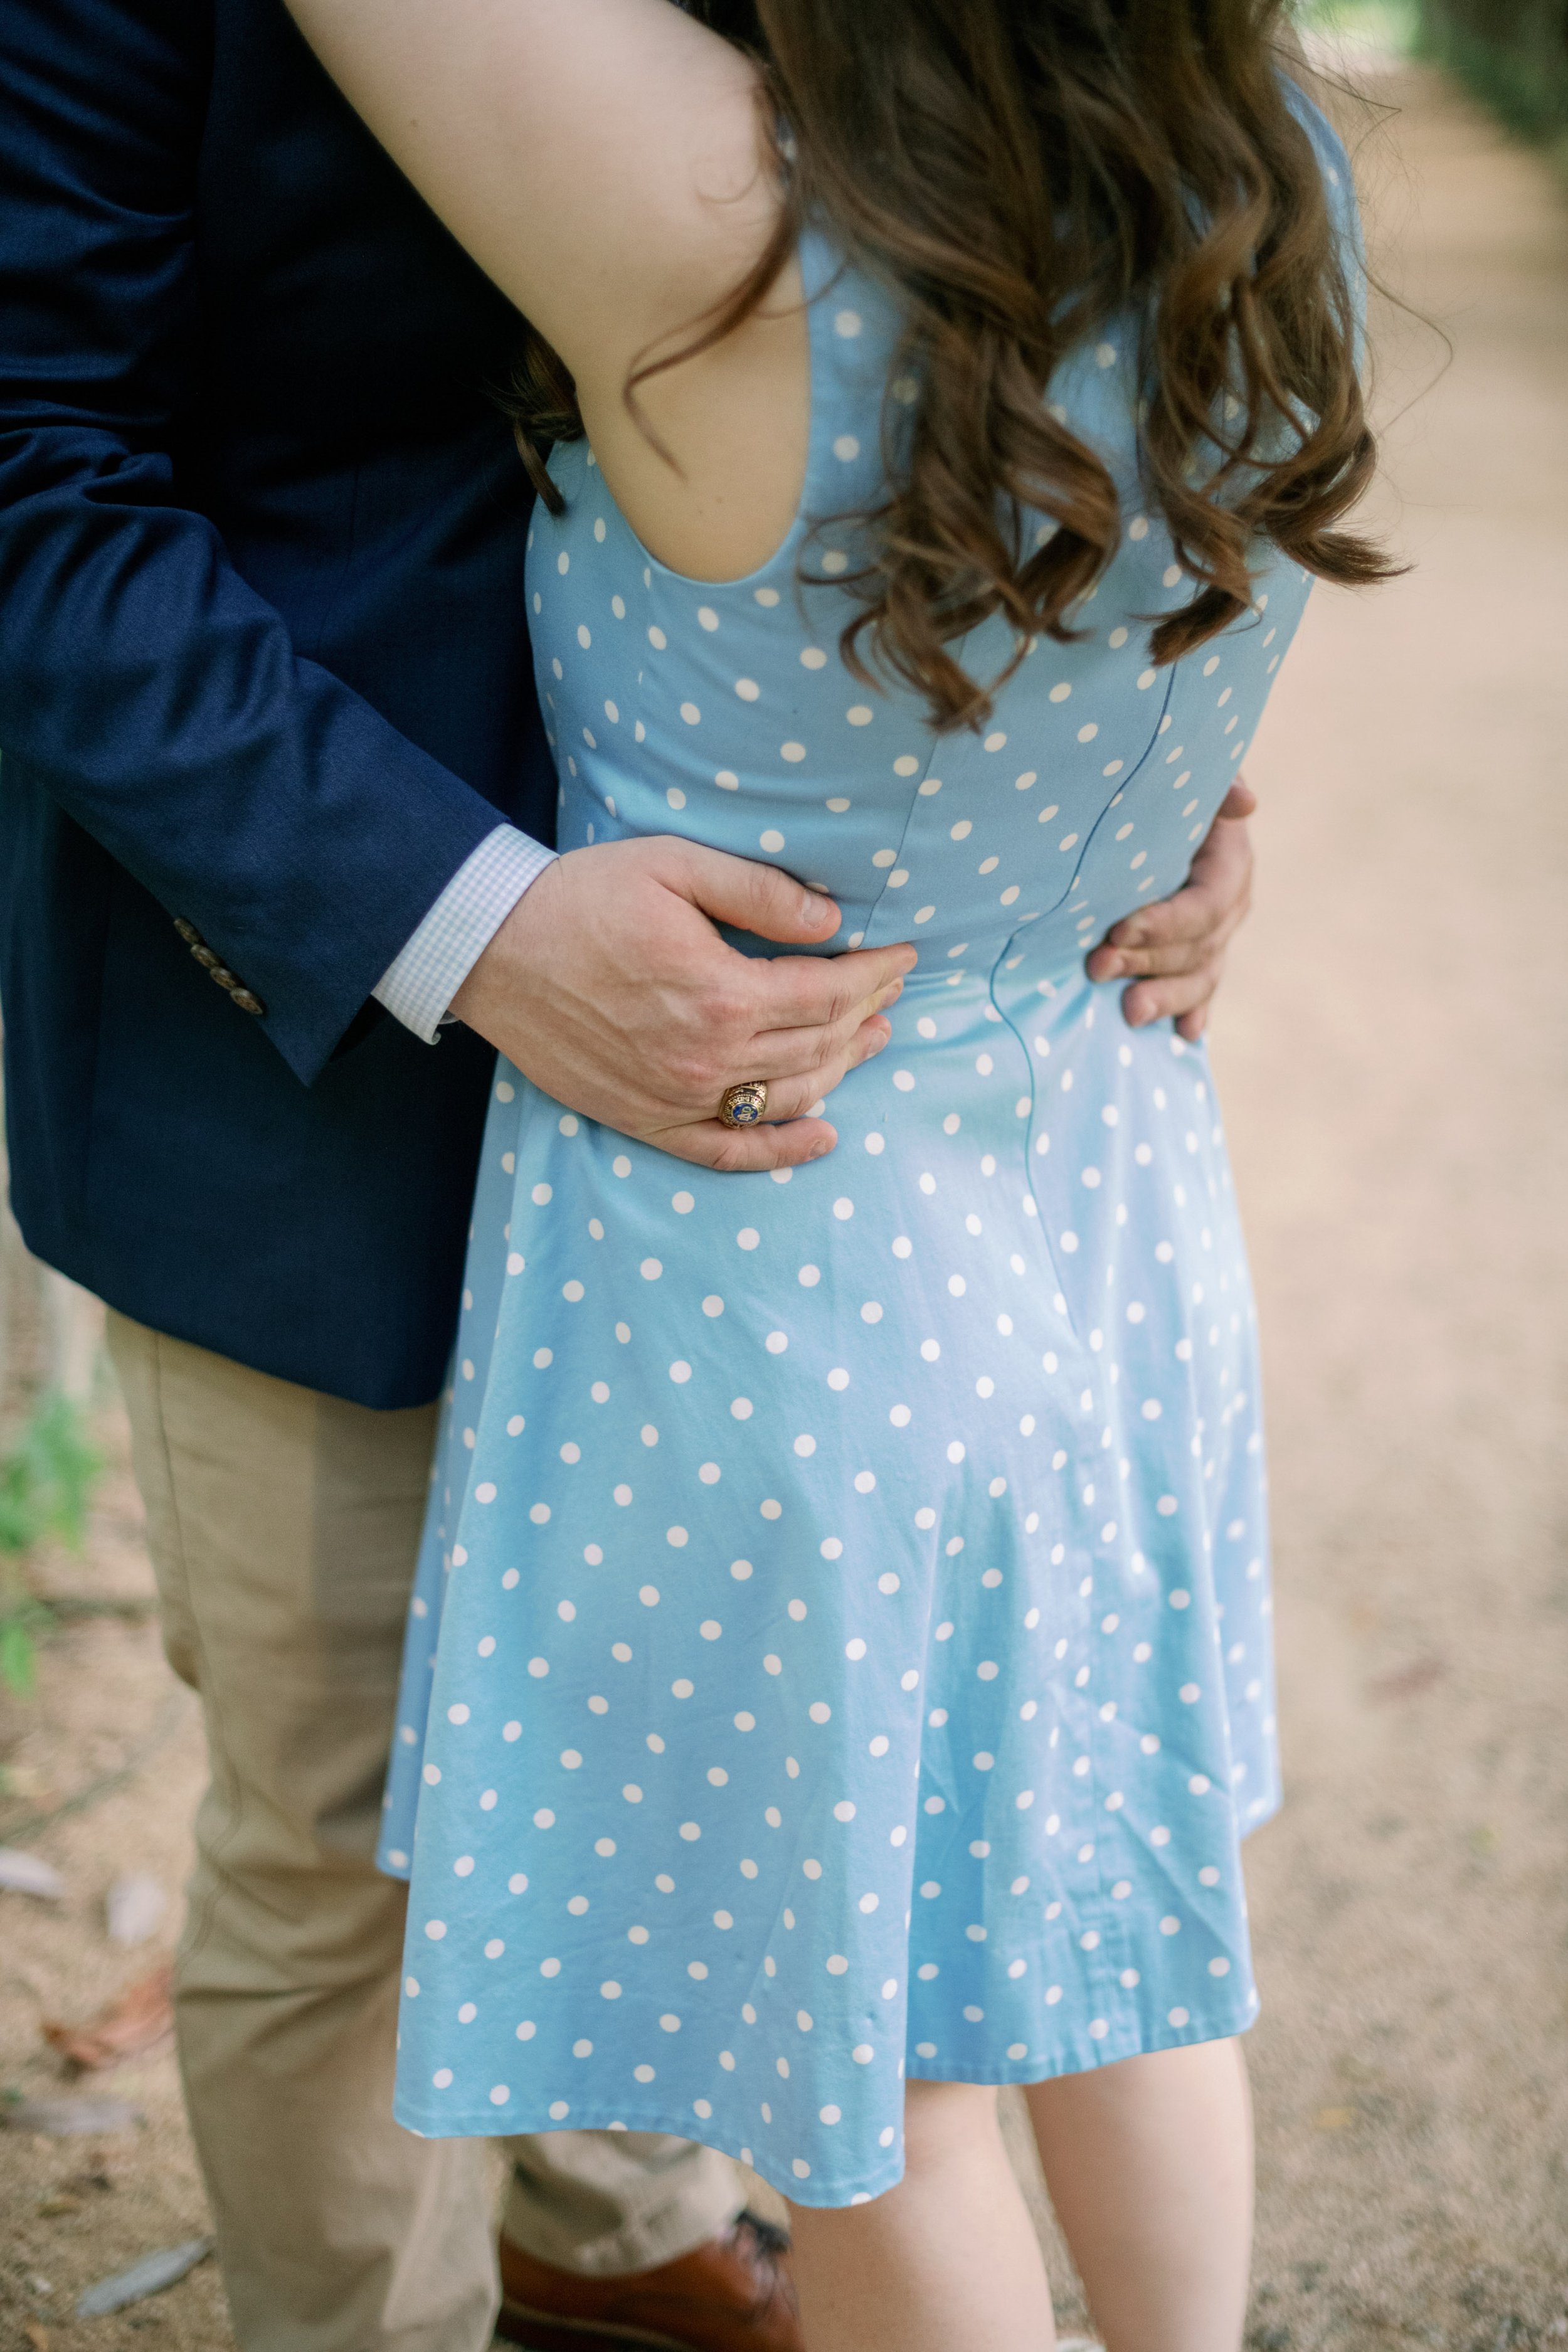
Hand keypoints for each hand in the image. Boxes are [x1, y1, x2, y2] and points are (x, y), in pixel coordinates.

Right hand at [450, 836, 916, 1170]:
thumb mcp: (675, 865)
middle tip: (890, 991)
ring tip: (869, 1040)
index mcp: (720, 993)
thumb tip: (832, 923)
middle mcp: (705, 1057)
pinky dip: (780, 1151)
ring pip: (787, 1096)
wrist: (490, 948)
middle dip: (865, 1014)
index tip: (901, 955)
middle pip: (818, 1044)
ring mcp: (675, 1097)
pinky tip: (822, 1137)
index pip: (828, 992)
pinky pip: (726, 1151)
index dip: (874, 972)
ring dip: (841, 1070)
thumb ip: (760, 893)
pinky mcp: (644, 1120)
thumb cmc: (580, 897)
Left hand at [1084, 779, 1255, 1039]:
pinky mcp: (1198, 953)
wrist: (1160, 802)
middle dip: (1147, 962)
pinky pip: (1201, 987)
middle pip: (1196, 948)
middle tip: (1097, 967)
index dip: (1164, 923)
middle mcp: (1230, 904)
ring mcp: (1217, 934)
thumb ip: (1216, 786)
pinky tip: (1184, 1034)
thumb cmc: (1168, 783)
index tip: (1118, 929)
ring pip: (1199, 976)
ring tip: (1129, 1014)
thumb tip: (1246, 803)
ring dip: (1165, 997)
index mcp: (1230, 864)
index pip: (1204, 906)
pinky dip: (1190, 1010)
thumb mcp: (1192, 776)